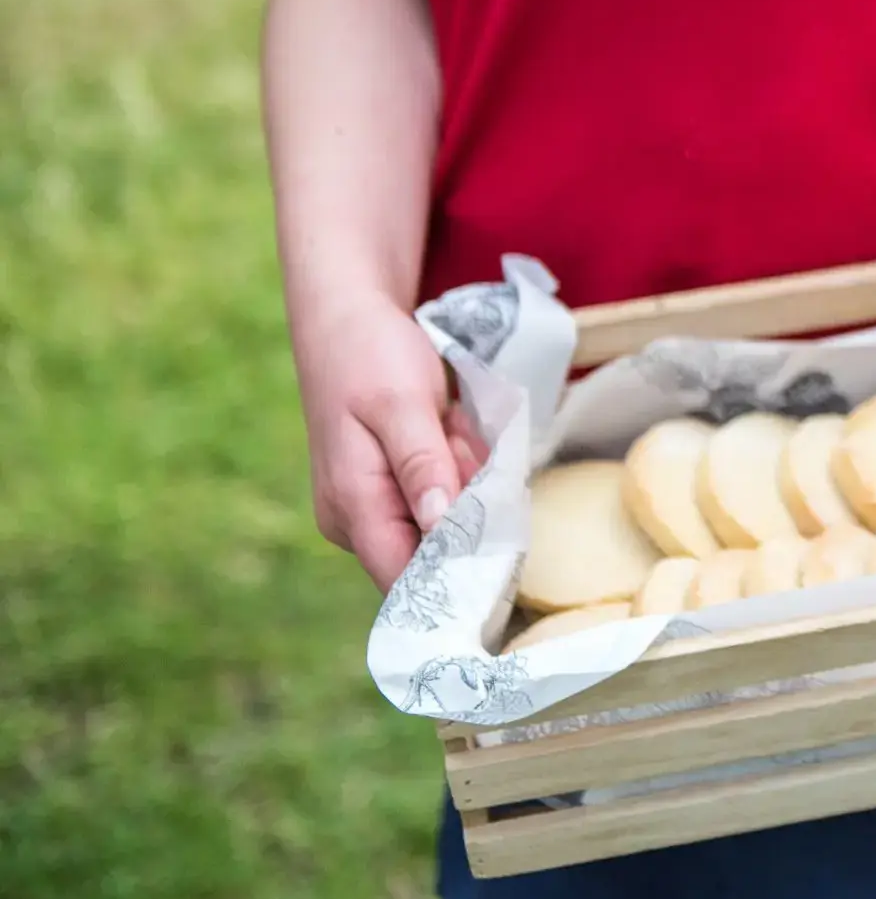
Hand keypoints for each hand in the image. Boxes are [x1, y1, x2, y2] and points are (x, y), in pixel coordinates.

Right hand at [292, 295, 485, 588]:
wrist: (347, 319)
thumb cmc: (370, 357)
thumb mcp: (403, 405)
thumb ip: (423, 467)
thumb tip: (441, 530)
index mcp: (352, 507)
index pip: (406, 580)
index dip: (457, 580)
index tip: (505, 554)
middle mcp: (354, 519)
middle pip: (436, 549)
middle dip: (470, 508)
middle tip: (463, 443)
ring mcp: (370, 505)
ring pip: (446, 519)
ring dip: (466, 479)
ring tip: (450, 425)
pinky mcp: (389, 488)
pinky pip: (441, 494)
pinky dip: (458, 465)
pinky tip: (448, 426)